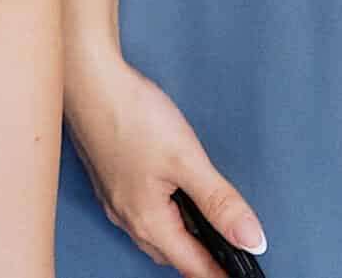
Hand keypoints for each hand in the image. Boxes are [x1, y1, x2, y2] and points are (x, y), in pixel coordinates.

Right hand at [66, 53, 265, 277]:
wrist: (90, 83)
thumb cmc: (132, 116)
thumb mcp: (186, 160)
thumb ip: (220, 202)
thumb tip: (251, 239)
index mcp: (147, 220)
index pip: (191, 263)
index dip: (219, 273)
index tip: (240, 277)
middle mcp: (128, 217)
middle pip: (172, 252)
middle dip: (201, 261)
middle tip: (230, 262)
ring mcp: (118, 200)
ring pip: (157, 234)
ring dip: (184, 240)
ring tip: (211, 239)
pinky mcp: (115, 181)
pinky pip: (145, 214)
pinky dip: (168, 219)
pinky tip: (178, 203)